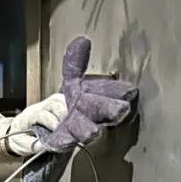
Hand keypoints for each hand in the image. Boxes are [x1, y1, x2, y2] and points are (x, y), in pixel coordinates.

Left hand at [9, 36, 138, 157]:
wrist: (53, 124)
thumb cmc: (75, 103)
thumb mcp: (73, 81)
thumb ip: (75, 64)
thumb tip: (82, 40)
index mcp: (104, 98)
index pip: (120, 93)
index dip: (122, 92)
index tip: (127, 92)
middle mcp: (97, 115)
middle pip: (108, 111)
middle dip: (112, 110)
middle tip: (120, 111)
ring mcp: (82, 129)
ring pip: (88, 129)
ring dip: (89, 129)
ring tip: (93, 132)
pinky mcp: (64, 140)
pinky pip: (64, 141)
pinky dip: (64, 141)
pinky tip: (66, 141)